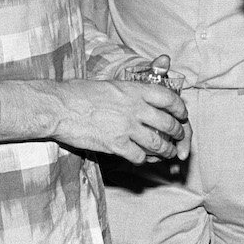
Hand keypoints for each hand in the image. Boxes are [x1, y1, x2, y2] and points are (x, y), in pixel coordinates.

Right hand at [4, 76, 190, 164]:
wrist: (60, 107)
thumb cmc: (81, 93)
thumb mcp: (112, 83)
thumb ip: (134, 88)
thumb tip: (151, 86)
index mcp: (135, 90)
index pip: (169, 98)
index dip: (180, 108)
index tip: (183, 114)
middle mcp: (135, 108)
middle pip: (168, 123)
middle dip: (178, 133)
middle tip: (178, 137)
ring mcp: (126, 128)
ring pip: (158, 144)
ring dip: (166, 150)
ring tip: (168, 152)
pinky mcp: (116, 145)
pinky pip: (139, 156)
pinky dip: (145, 160)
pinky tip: (144, 159)